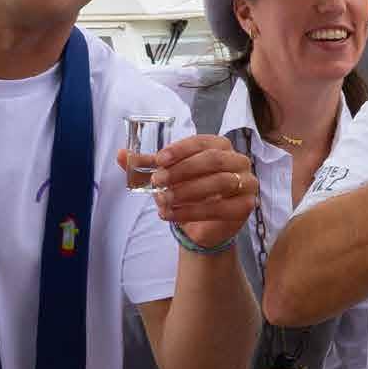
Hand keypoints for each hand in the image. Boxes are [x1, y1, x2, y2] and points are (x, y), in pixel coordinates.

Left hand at [128, 133, 257, 247]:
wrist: (199, 226)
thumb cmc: (185, 193)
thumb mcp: (164, 177)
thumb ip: (146, 166)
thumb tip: (120, 154)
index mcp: (220, 146)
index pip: (202, 142)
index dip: (180, 150)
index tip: (159, 160)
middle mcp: (238, 160)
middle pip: (213, 160)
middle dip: (182, 170)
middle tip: (158, 180)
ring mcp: (246, 183)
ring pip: (219, 182)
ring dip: (187, 191)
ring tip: (163, 199)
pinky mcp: (245, 206)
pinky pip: (220, 208)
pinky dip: (192, 211)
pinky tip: (171, 214)